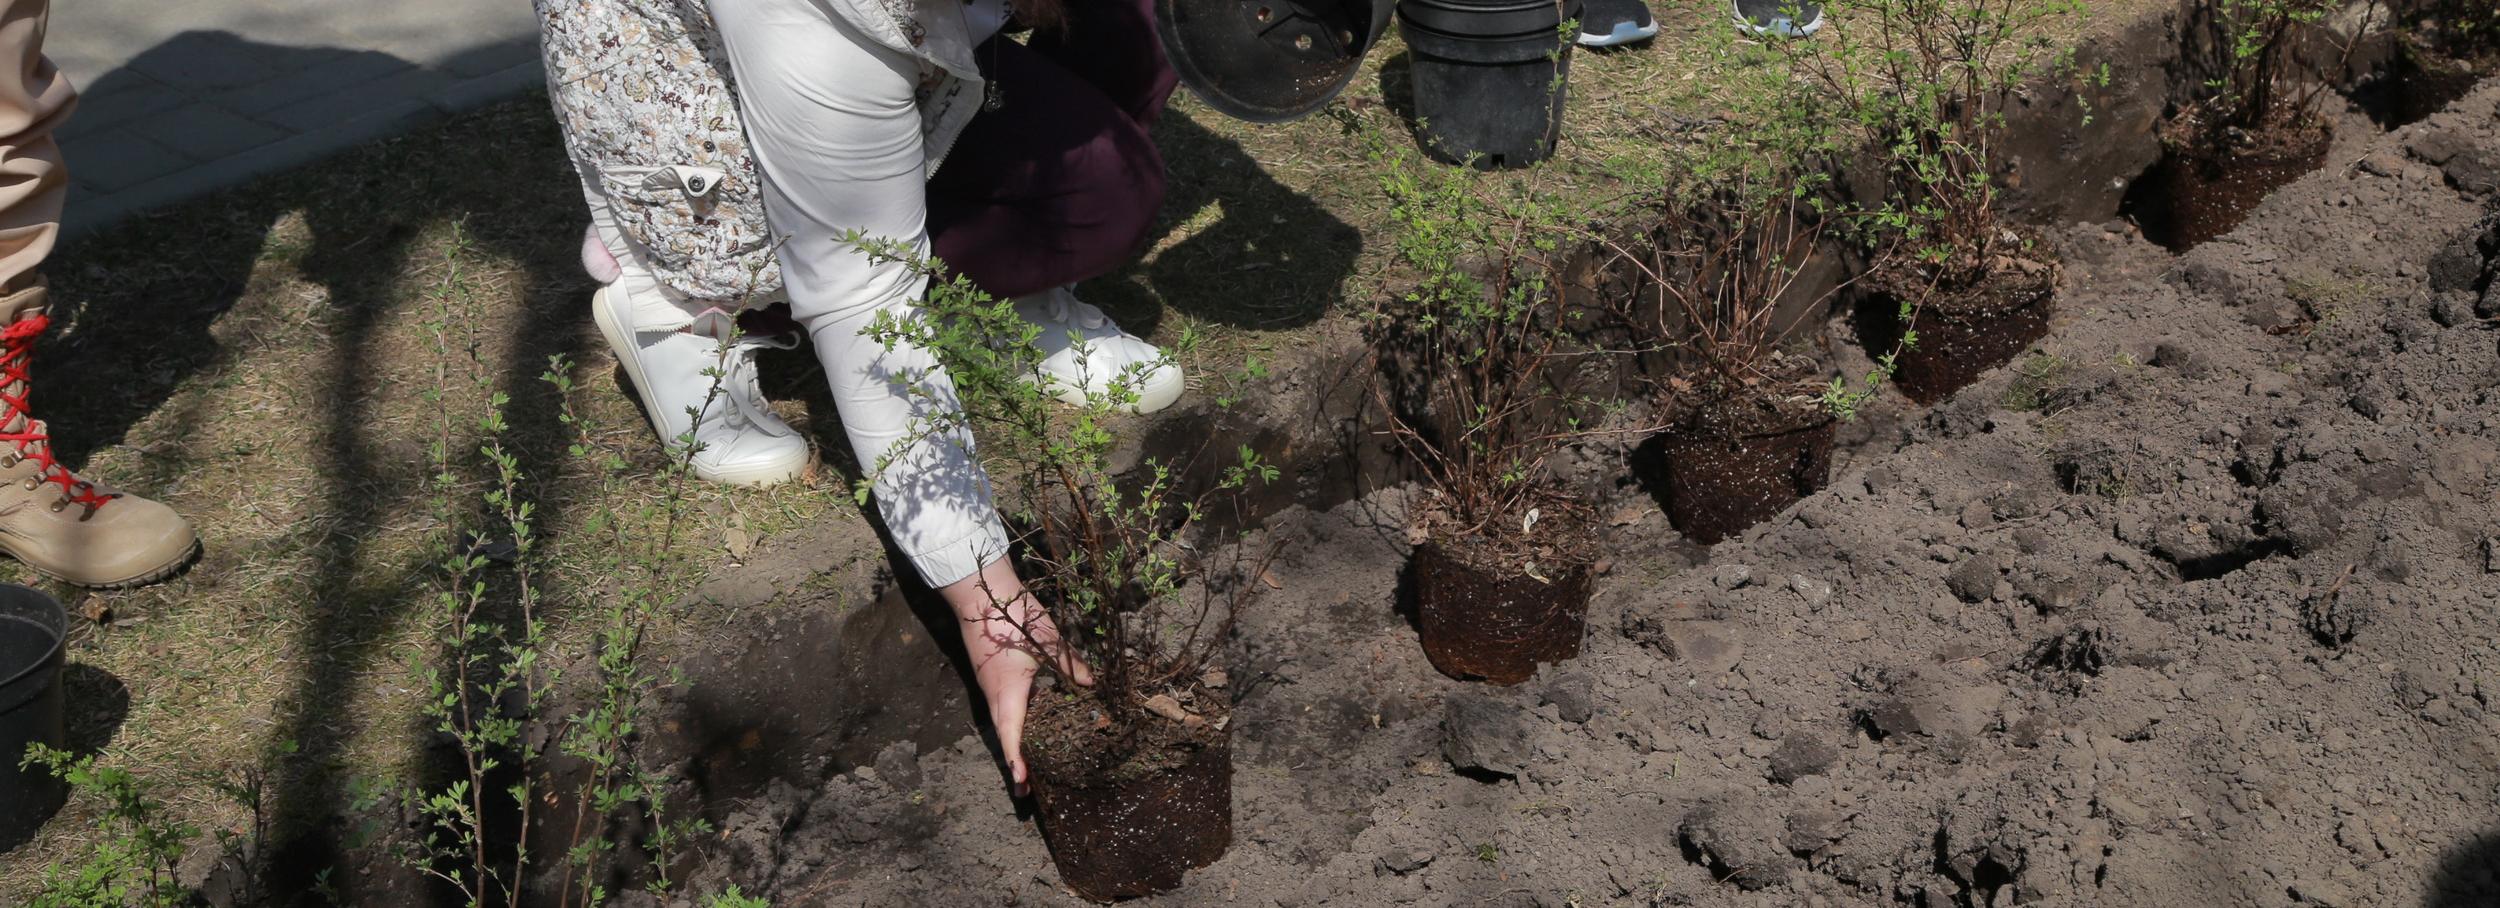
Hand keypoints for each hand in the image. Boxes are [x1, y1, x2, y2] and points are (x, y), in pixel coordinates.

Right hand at [943, 559, 1093, 795]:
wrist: (979, 592)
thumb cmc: (1014, 614)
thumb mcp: (1049, 640)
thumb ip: (1072, 665)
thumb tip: (1094, 684)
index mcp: (1008, 690)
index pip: (1011, 734)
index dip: (1017, 760)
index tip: (1024, 783)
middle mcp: (994, 694)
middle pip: (1004, 736)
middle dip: (1015, 763)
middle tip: (1028, 790)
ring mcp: (989, 686)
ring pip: (1002, 723)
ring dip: (1014, 745)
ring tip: (1029, 769)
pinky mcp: (989, 677)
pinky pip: (1001, 709)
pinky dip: (1014, 726)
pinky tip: (1030, 728)